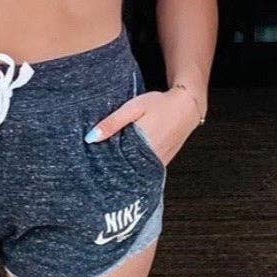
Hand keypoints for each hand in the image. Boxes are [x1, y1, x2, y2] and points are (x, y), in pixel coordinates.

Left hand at [83, 87, 201, 165]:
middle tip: (95, 166)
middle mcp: (150, 157)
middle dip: (110, 168)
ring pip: (135, 172)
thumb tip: (90, 138)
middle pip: (124, 169)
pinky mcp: (163, 163)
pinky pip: (146, 170)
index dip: (101, 163)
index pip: (114, 161)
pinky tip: (127, 162)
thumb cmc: (159, 104)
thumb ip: (112, 123)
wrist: (187, 107)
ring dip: (123, 169)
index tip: (89, 163)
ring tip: (108, 166)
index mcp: (140, 144)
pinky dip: (135, 167)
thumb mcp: (132, 108)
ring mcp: (158, 162)